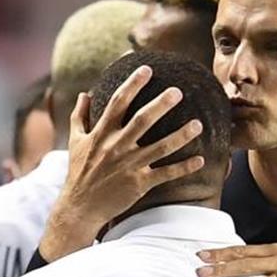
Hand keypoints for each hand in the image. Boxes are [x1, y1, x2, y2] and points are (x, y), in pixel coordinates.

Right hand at [39, 66, 205, 260]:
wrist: (80, 207)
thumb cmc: (79, 172)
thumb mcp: (75, 142)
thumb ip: (80, 116)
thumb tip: (84, 94)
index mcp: (102, 133)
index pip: (118, 103)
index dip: (132, 84)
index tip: (146, 69)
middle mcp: (116, 147)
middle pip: (142, 121)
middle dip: (161, 105)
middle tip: (178, 91)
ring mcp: (129, 166)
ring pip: (160, 147)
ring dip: (181, 136)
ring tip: (199, 124)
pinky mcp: (139, 184)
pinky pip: (165, 174)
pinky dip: (183, 168)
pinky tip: (200, 160)